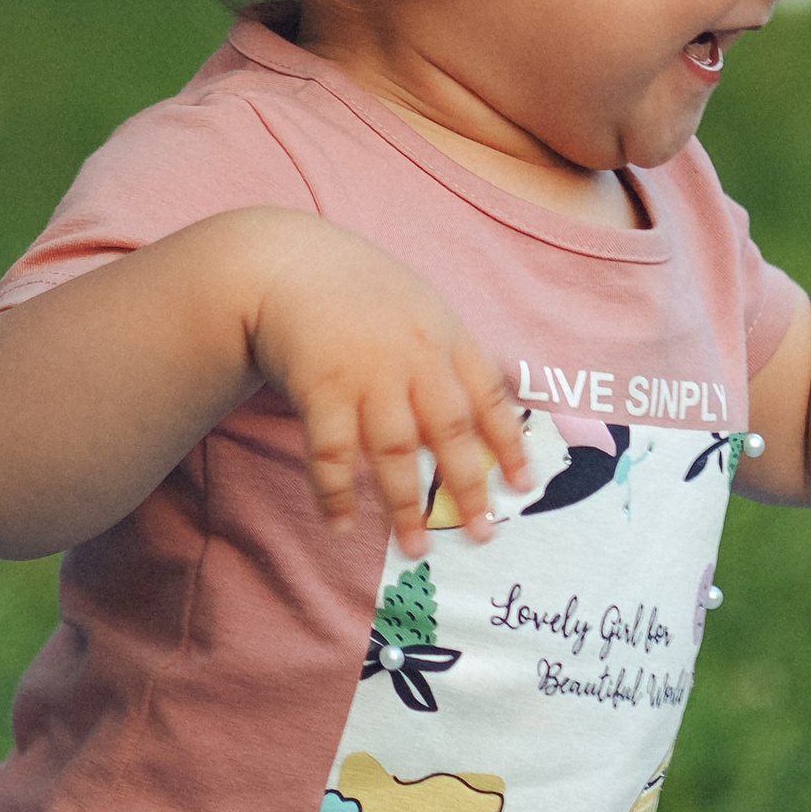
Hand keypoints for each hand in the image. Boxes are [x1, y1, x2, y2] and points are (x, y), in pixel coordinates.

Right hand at [247, 221, 532, 552]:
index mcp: (445, 337)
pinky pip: (333, 452)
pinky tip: (341, 523)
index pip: (490, 396)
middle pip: (450, 431)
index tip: (524, 487)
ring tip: (414, 548)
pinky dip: (335, 491)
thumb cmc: (359, 293)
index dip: (511, 445)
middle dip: (468, 486)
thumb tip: (493, 406)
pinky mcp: (321, 388)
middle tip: (480, 534)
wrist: (286, 263)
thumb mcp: (422, 307)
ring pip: (395, 451)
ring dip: (404, 505)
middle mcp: (414, 358)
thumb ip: (453, 355)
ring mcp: (368, 374)